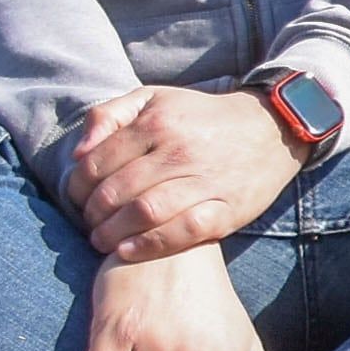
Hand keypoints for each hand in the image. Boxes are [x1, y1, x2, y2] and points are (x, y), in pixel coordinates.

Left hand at [68, 85, 304, 261]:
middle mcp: (179, 151)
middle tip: (90, 225)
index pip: (96, 165)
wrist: (273, 128)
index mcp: (156, 123)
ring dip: (112, 234)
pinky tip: (129, 251)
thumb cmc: (203, 117)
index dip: (77, 189)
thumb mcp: (155, 99)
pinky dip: (150, 245)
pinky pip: (182, 231)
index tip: (78, 201)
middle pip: (115, 192)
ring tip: (103, 242)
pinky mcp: (227, 209)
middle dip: (92, 216)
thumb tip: (78, 154)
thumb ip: (109, 115)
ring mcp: (205, 181)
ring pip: (143, 213)